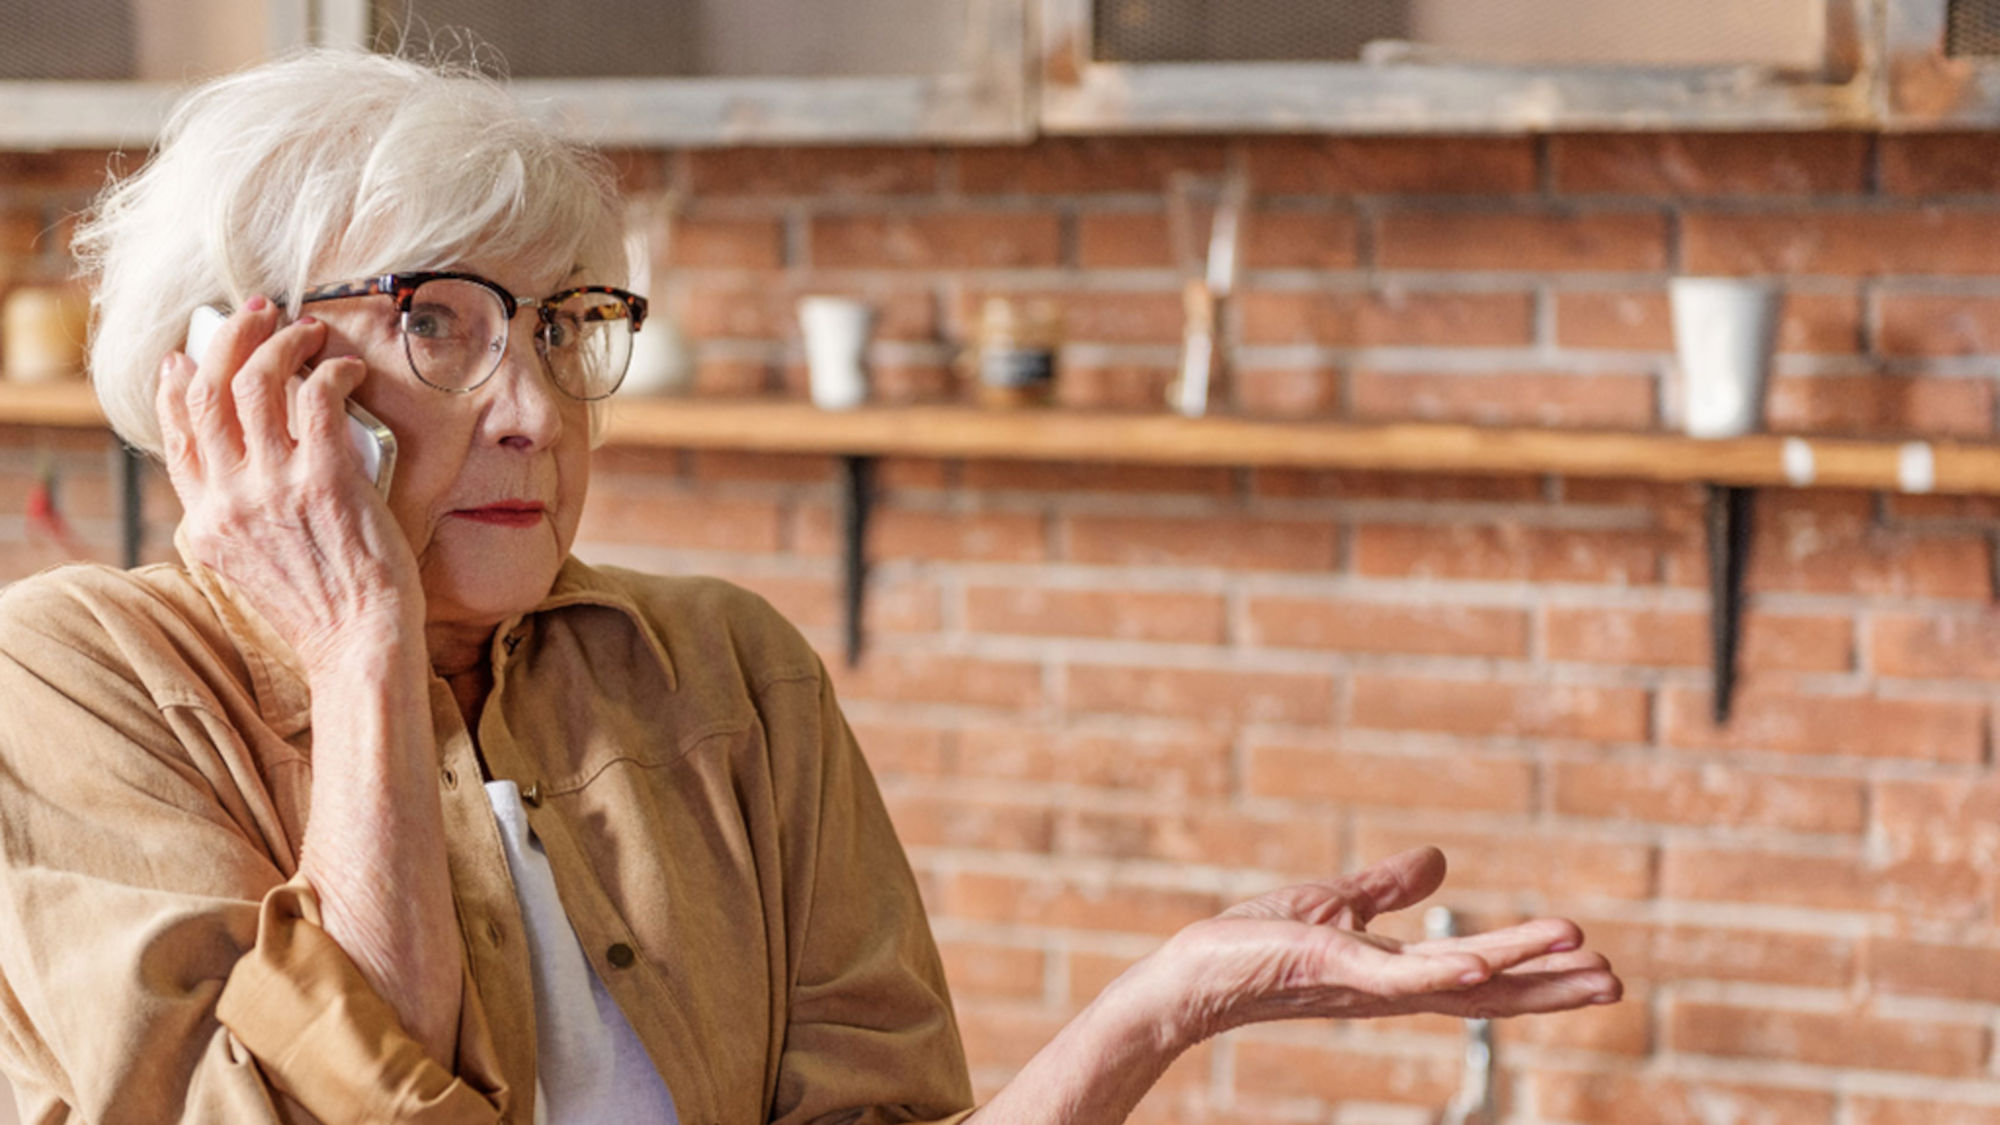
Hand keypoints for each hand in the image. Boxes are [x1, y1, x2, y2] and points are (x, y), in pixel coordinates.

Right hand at [158, 297, 421, 672]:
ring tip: (307, 330)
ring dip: (280, 343)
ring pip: (254, 383)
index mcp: (207, 522)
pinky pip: (317, 399)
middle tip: (257, 313)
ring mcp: (273, 488)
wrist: (359, 644)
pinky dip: (330, 371)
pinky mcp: (325, 480)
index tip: (191, 355)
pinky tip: (345, 369)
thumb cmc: (325, 609)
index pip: (176, 435)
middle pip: (208, 392)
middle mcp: (229, 500)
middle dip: (229, 339)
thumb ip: (243, 514)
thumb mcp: (255, 565)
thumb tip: (257, 460)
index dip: (179, 385)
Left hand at [1146, 846, 1620, 1047]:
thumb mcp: (1336, 906)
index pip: (1482, 976)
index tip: (1594, 966)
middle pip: (1487, 991)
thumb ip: (1387, 888)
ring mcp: (1367, 983)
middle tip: (1616, 984)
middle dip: (1551, 988)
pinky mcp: (1335, 968)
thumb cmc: (1255, 944)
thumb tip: (1440, 861)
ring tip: (1583, 961)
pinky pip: (1398, 974)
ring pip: (1459, 980)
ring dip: (1520, 971)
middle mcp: (1393, 988)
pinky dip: (1443, 969)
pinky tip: (1483, 962)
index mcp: (1399, 973)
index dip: (1536, 972)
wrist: (1195, 973)